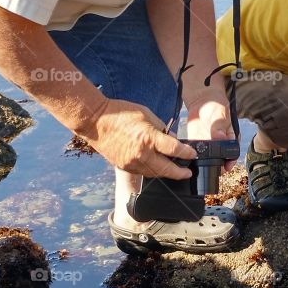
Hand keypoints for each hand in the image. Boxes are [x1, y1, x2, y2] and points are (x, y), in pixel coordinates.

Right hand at [80, 99, 194, 177]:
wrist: (95, 121)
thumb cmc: (120, 113)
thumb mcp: (146, 114)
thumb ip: (161, 128)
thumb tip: (172, 138)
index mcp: (149, 138)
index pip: (174, 150)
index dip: (187, 153)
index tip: (193, 154)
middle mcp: (141, 154)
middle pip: (166, 169)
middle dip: (179, 173)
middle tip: (187, 173)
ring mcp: (131, 163)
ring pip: (154, 174)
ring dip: (165, 173)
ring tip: (174, 171)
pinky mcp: (123, 166)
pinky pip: (142, 172)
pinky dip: (151, 171)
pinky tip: (156, 167)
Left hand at [186, 95, 237, 169]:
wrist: (202, 100)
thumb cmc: (216, 105)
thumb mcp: (220, 114)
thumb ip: (220, 126)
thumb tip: (221, 138)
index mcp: (231, 137)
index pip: (233, 152)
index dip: (231, 161)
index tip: (227, 166)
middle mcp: (221, 143)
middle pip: (221, 158)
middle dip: (218, 165)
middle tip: (214, 169)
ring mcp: (209, 144)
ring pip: (209, 158)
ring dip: (206, 163)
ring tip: (203, 167)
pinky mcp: (198, 142)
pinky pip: (197, 152)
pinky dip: (195, 157)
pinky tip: (192, 159)